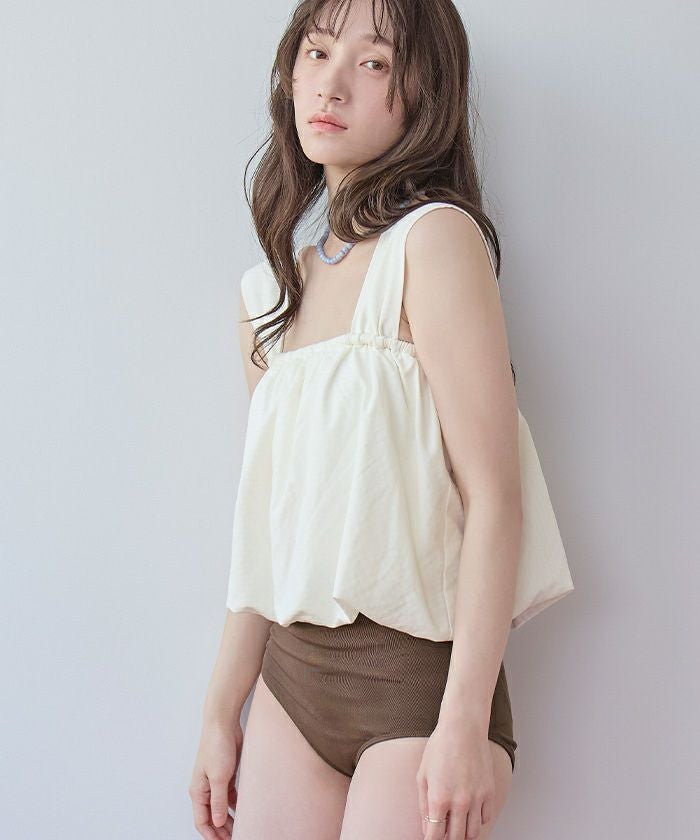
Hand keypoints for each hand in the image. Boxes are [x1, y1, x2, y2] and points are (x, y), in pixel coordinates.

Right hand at [189, 717, 243, 838]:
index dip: (212, 835)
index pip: (202, 821)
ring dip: (229, 818)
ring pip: (221, 807)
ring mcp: (216, 781)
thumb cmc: (216, 745)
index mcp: (198, 791)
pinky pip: (230, 795)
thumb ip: (218, 801)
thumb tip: (216, 823)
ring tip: (242, 828)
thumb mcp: (219, 777)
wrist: (224, 723)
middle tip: (236, 838)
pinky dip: (235, 804)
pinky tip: (244, 810)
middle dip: (222, 830)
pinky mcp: (226, 774)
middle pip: (212, 817)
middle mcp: (205, 788)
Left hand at [416, 717, 495, 839]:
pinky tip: (469, 812)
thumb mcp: (423, 775)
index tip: (431, 838)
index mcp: (439, 798)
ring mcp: (477, 798)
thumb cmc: (440, 747)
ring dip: (464, 833)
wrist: (463, 728)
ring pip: (473, 833)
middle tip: (444, 832)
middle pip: (456, 839)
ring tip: (457, 825)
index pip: (435, 835)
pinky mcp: (489, 792)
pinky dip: (477, 820)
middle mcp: (460, 802)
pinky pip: (485, 818)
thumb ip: (423, 806)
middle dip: (448, 839)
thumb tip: (427, 828)